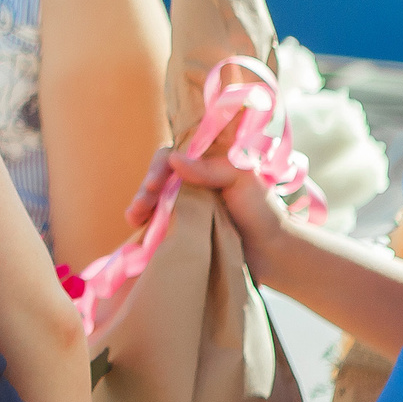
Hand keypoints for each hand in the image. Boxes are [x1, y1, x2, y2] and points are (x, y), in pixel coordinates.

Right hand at [124, 137, 289, 250]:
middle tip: (142, 203)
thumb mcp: (242, 180)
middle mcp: (196, 175)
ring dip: (141, 203)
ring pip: (155, 193)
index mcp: (211, 158)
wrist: (269, 251)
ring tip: (133, 218)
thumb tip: (173, 160)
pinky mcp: (182, 220)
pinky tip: (136, 225)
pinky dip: (144, 218)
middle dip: (148, 186)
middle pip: (161, 172)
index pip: (177, 150)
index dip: (161, 165)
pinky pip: (158, 214)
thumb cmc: (261, 210)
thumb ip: (210, 168)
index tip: (156, 182)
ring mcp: (187, 199)